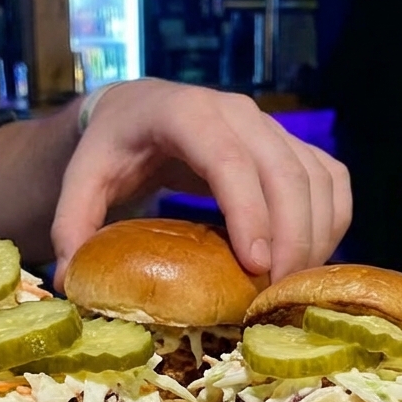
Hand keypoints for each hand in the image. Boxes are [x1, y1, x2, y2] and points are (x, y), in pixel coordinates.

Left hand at [51, 80, 350, 288]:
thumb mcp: (83, 178)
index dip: (250, 212)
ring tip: (292, 287)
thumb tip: (71, 281)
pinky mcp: (291, 145)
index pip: (231, 161)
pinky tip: (309, 260)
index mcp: (187, 114)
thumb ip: (71, 223)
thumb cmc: (113, 145)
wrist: (142, 108)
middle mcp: (238, 113)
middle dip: (292, 236)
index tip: (255, 265)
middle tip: (278, 293)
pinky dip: (331, 221)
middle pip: (286, 173)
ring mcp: (271, 127)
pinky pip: (330, 181)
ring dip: (315, 236)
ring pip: (316, 178)